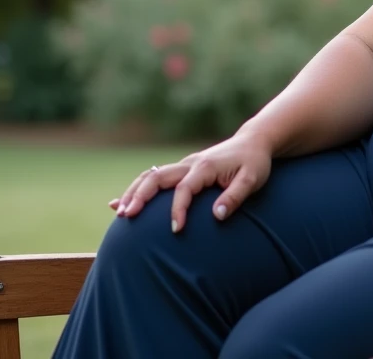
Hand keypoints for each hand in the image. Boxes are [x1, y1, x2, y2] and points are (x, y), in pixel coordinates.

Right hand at [108, 131, 273, 232]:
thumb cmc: (254, 163)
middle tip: (127, 217)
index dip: (178, 210)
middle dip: (140, 197)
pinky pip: (154, 178)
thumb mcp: (253, 179)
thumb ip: (235, 196)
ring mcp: (184, 166)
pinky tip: (119, 204)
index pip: (185, 189)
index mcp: (205, 167)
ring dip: (133, 193)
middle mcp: (190, 164)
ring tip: (119, 212)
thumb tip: (216, 216)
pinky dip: (136, 190)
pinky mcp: (182, 171)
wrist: (253, 142)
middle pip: (156, 178)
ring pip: (150, 176)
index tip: (175, 230)